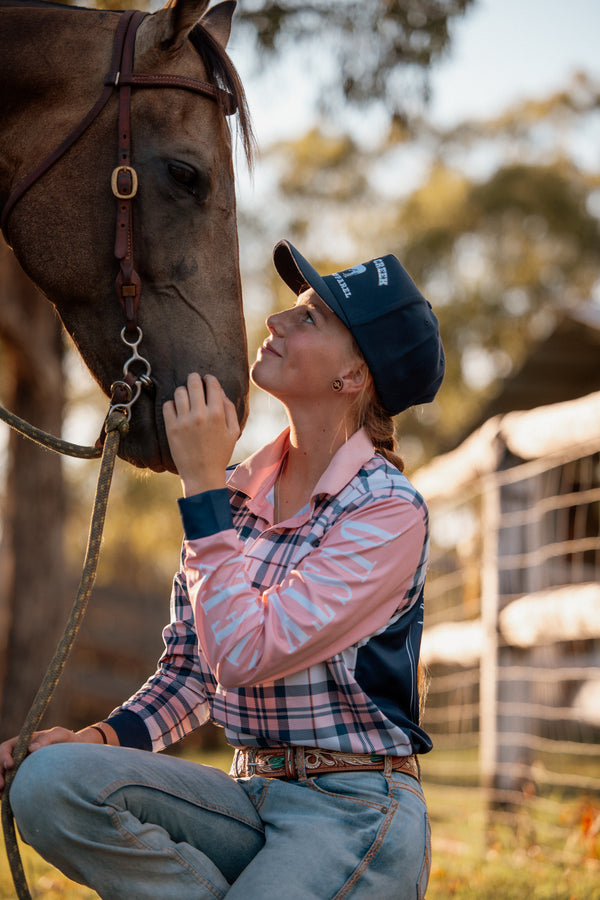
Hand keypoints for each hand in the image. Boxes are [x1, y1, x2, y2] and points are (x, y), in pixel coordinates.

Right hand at [0, 725, 109, 797]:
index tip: (10, 765)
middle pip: (0, 764)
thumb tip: (32, 749)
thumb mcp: (60, 735)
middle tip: (1, 786)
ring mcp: (22, 767)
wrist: (77, 752)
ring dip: (0, 786)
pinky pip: (13, 786)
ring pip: (4, 776)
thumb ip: (47, 738)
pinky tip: (8, 800)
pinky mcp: (26, 779)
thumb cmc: (68, 740)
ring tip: (2, 795)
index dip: (4, 757)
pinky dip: (8, 792)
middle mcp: (19, 755)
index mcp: (24, 742)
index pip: (6, 748)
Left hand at [163, 373, 239, 496]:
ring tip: (186, 397)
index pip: (212, 385)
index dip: (209, 378)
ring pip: (179, 392)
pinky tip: (178, 410)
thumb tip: (221, 392)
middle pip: (193, 383)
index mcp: (217, 414)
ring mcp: (184, 421)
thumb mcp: (233, 432)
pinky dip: (172, 404)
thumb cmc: (219, 453)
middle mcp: (200, 415)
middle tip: (194, 380)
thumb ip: (230, 410)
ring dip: (183, 391)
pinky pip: (168, 405)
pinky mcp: (171, 428)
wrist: (202, 474)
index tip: (208, 380)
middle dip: (194, 378)